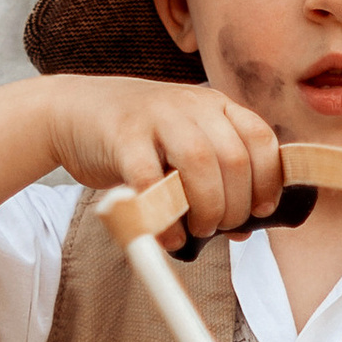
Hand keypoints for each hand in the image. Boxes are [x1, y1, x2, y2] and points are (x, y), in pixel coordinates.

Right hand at [44, 76, 280, 254]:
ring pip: (201, 163)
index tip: (261, 210)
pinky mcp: (122, 137)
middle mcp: (191, 105)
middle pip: (233, 158)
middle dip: (235, 205)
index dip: (269, 180)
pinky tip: (169, 236)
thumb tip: (245, 231)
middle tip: (219, 227)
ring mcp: (156, 117)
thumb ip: (215, 183)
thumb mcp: (184, 149)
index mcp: (215, 105)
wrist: (73, 110)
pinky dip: (165, 217)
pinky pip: (151, 181)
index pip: (261, 139)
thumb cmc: (138, 139)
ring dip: (208, 207)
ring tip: (198, 230)